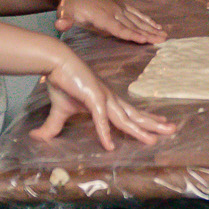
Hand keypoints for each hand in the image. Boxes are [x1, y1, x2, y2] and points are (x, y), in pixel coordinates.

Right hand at [33, 53, 175, 149]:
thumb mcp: (58, 111)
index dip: (146, 120)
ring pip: (124, 119)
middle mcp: (110, 100)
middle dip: (153, 124)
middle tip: (172, 131)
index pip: (130, 113)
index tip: (161, 125)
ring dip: (139, 130)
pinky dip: (105, 132)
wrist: (55, 63)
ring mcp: (103, 98)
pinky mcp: (92, 97)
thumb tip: (36, 137)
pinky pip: (100, 119)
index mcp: (107, 101)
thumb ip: (53, 127)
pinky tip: (110, 145)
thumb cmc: (62, 82)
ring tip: (154, 139)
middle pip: (134, 116)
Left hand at [53, 0, 167, 43]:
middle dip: (148, 33)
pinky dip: (147, 19)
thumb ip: (63, 20)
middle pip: (133, 25)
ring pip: (138, 19)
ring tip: (164, 35)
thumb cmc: (69, 3)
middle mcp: (113, 10)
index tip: (145, 40)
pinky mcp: (120, 3)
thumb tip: (59, 25)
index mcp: (101, 15)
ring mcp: (118, 6)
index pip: (119, 28)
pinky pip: (136, 12)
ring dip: (151, 27)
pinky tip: (156, 25)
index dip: (132, 35)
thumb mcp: (63, 12)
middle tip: (163, 40)